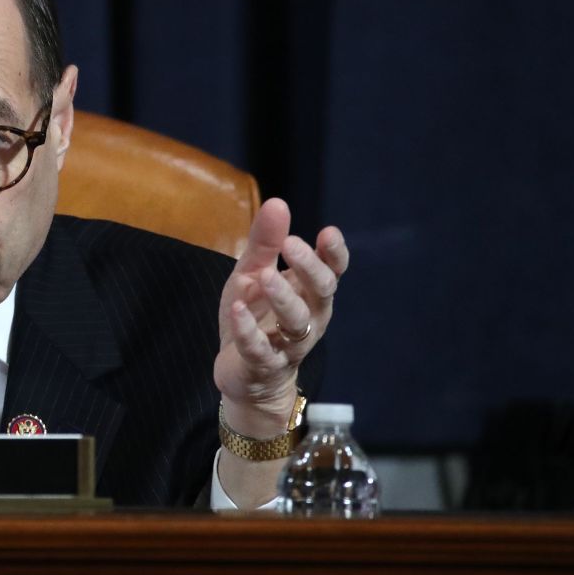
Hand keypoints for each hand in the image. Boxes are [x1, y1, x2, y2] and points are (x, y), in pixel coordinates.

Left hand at [213, 198, 348, 435]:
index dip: (334, 253)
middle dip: (309, 268)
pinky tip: (239, 309)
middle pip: (321, 292)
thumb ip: (265, 243)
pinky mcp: (264, 364)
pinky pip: (259, 348)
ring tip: (265, 277)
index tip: (328, 232)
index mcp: (309, 292)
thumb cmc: (256, 315)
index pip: (333, 271)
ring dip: (283, 297)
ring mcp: (288, 343)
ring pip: (296, 322)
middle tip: (291, 244)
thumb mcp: (254, 273)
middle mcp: (309, 317)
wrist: (242, 372)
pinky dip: (249, 330)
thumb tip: (278, 202)